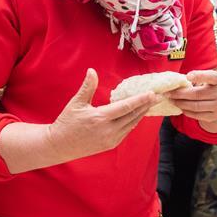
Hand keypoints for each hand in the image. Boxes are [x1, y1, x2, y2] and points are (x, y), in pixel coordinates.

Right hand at [46, 68, 160, 161]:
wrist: (60, 145)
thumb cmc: (67, 122)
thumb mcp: (76, 103)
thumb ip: (87, 87)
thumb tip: (92, 71)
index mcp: (100, 118)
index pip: (126, 107)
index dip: (140, 100)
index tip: (151, 94)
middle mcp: (108, 130)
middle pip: (133, 116)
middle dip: (146, 106)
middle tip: (157, 96)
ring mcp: (111, 139)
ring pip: (131, 124)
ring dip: (141, 114)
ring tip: (150, 104)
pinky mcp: (111, 145)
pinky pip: (126, 131)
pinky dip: (133, 122)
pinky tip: (138, 115)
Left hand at [167, 70, 216, 122]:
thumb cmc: (210, 87)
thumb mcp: (208, 79)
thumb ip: (196, 78)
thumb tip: (176, 82)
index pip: (211, 77)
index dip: (199, 76)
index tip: (187, 76)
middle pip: (197, 94)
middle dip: (180, 94)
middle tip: (169, 93)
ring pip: (195, 106)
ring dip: (181, 103)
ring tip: (172, 100)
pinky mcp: (213, 116)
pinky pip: (196, 115)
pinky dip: (186, 111)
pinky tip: (180, 107)